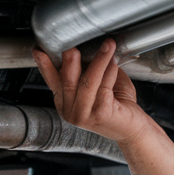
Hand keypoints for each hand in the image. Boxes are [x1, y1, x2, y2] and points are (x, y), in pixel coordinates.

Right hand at [33, 38, 153, 143]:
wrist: (134, 130)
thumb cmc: (119, 108)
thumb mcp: (99, 88)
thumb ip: (90, 72)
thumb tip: (90, 49)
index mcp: (66, 105)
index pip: (53, 82)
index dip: (45, 66)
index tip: (39, 51)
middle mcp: (71, 112)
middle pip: (67, 80)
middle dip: (70, 59)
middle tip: (74, 44)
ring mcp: (85, 115)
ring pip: (88, 81)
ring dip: (99, 59)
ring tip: (108, 45)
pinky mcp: (101, 113)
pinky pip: (104, 86)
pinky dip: (110, 70)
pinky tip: (114, 61)